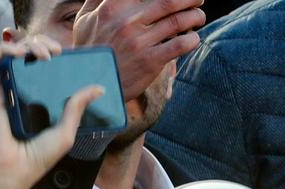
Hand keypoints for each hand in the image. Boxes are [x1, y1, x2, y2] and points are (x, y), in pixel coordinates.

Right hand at [0, 38, 103, 188]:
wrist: (12, 172)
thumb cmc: (37, 159)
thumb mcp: (66, 133)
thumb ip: (78, 108)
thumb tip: (99, 88)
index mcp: (42, 100)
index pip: (47, 68)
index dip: (55, 54)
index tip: (67, 54)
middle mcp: (24, 92)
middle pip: (31, 55)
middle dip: (44, 44)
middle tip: (57, 52)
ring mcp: (9, 90)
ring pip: (14, 54)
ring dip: (28, 44)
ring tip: (43, 55)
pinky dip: (6, 50)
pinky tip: (20, 52)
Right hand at [74, 0, 203, 100]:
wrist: (89, 83)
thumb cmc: (90, 48)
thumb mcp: (85, 19)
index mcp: (113, 6)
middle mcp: (127, 21)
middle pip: (169, 1)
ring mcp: (139, 42)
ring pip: (178, 22)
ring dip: (195, 16)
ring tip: (199, 17)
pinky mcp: (150, 61)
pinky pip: (180, 45)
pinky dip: (192, 39)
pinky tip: (193, 39)